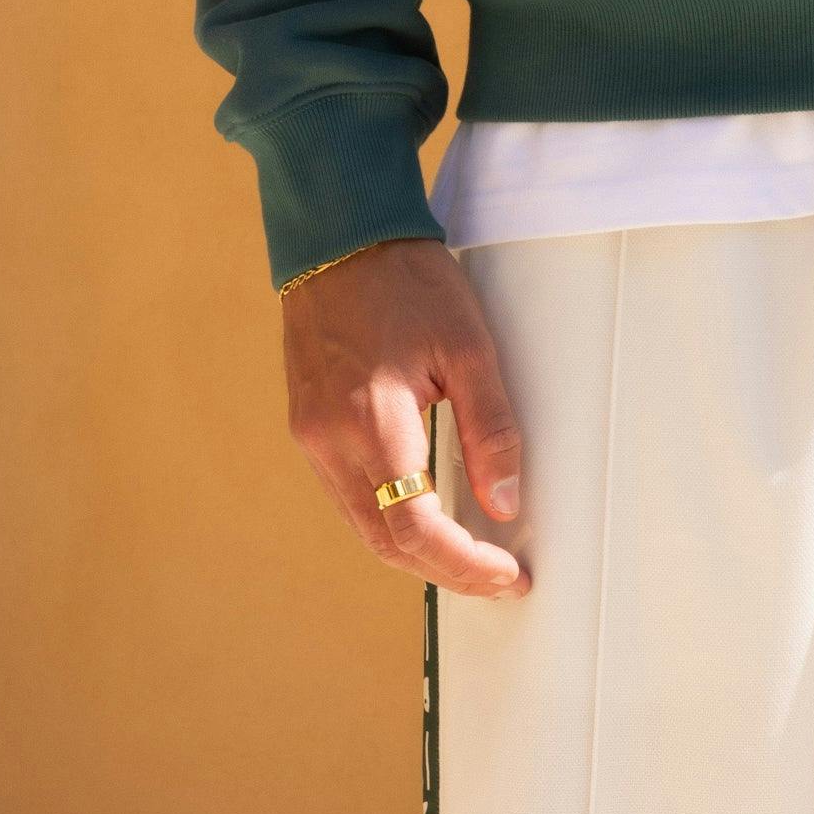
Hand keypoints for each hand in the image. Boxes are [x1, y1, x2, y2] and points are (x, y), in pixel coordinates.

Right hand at [281, 236, 529, 596]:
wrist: (341, 238)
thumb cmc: (408, 282)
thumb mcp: (468, 345)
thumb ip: (491, 427)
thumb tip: (506, 503)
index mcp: (373, 421)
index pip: (415, 528)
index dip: (463, 564)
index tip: (506, 574)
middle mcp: (331, 442)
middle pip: (386, 542)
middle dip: (445, 569)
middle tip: (498, 575)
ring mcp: (312, 438)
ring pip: (363, 527)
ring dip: (415, 550)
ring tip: (470, 553)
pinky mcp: (306, 428)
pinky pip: (348, 496)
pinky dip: (388, 518)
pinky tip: (424, 511)